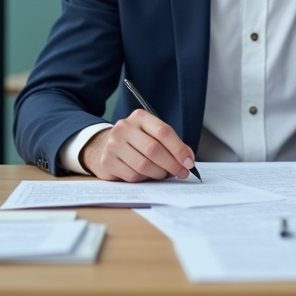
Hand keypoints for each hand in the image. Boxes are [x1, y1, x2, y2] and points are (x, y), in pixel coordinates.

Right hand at [80, 110, 195, 181]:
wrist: (105, 146)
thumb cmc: (136, 141)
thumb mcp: (152, 134)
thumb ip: (170, 144)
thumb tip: (188, 159)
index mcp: (139, 117)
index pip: (163, 132)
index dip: (179, 149)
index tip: (189, 162)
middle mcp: (124, 127)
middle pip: (154, 150)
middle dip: (172, 164)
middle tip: (182, 173)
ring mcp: (113, 144)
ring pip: (144, 165)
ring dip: (159, 173)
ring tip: (164, 174)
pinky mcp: (107, 161)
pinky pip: (132, 175)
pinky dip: (144, 178)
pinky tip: (146, 175)